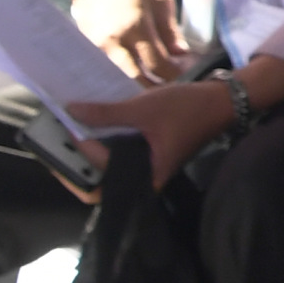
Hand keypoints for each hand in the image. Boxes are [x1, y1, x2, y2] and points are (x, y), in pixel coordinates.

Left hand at [66, 79, 234, 187]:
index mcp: (147, 176)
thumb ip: (106, 112)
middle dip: (78, 164)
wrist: (223, 100)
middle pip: (101, 182)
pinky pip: (119, 153)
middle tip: (60, 140)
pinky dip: (105, 141)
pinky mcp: (149, 153)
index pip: (102, 176)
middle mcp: (145, 177)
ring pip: (109, 166)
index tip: (72, 130)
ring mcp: (147, 165)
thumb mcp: (143, 108)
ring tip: (71, 130)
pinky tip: (94, 123)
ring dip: (90, 150)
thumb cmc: (187, 109)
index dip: (83, 156)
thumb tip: (71, 110)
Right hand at [71, 0, 191, 82]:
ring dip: (138, 81)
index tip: (182, 70)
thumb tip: (181, 54)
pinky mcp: (86, 48)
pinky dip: (121, 73)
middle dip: (156, 84)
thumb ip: (170, 31)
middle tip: (169, 81)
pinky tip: (133, 69)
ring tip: (153, 77)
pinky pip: (107, 69)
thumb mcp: (160, 0)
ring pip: (120, 77)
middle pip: (137, 78)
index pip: (158, 64)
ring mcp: (96, 46)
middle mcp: (114, 40)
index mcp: (136, 26)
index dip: (174, 73)